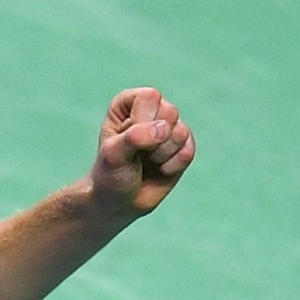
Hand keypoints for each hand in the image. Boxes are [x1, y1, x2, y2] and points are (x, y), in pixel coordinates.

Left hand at [88, 86, 196, 217]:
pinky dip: (173, 165)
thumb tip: (164, 129)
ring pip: (181, 132)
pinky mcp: (183, 146)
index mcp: (129, 102)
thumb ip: (135, 137)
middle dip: (153, 140)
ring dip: (161, 155)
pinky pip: (189, 150)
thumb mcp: (113, 154)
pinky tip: (160, 169)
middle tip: (137, 153)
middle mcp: (151, 110)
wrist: (119, 201)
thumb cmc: (110, 173)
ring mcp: (169, 128)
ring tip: (146, 161)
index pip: (149, 97)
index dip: (140, 121)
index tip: (125, 138)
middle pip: (170, 112)